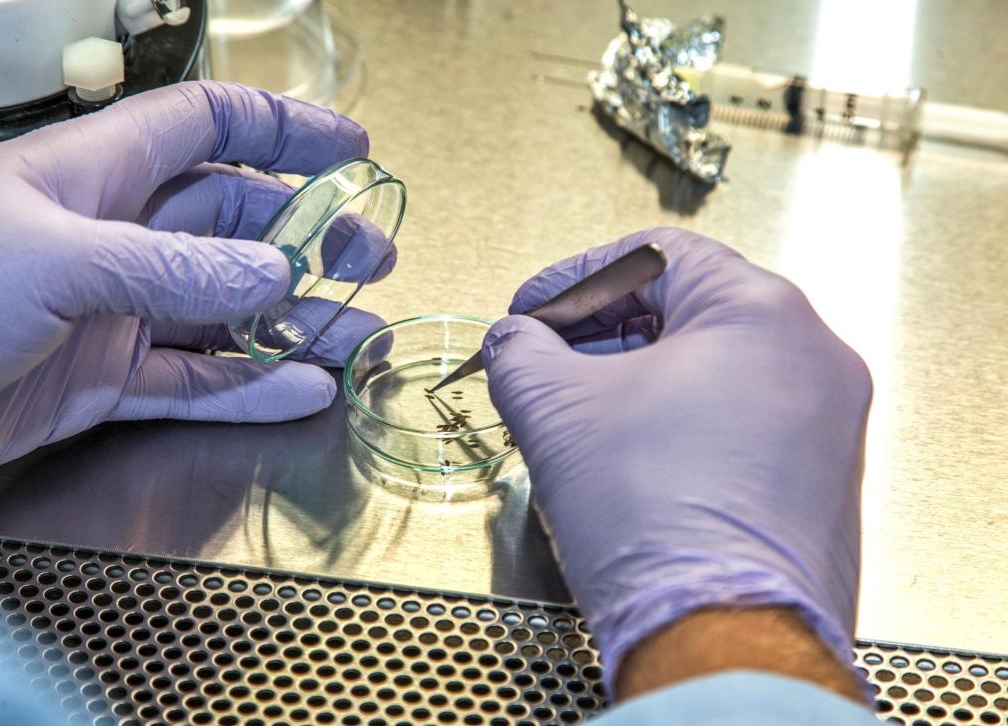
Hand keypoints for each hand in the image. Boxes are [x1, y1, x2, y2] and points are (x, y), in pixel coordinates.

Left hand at [0, 82, 385, 488]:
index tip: (354, 151)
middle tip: (371, 260)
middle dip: (310, 239)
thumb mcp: (51, 259)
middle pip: (236, 225)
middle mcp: (113, 238)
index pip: (207, 127)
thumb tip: (271, 277)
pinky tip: (301, 389)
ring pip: (227, 312)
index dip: (284, 130)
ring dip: (295, 324)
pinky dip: (251, 386)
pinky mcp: (104, 381)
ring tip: (358, 337)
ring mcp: (112, 312)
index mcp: (94, 175)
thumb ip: (171, 268)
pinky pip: (196, 381)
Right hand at [482, 228, 871, 695]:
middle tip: (548, 358)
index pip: (656, 254)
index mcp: (762, 312)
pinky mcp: (822, 476)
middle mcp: (812, 355)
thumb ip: (519, 351)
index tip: (532, 310)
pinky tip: (630, 452)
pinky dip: (680, 418)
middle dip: (602, 331)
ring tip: (580, 410)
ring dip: (638, 376)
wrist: (722, 634)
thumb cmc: (655, 517)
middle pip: (689, 307)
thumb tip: (513, 342)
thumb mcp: (555, 410)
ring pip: (716, 365)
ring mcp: (828, 419)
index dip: (575, 277)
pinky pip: (743, 417)